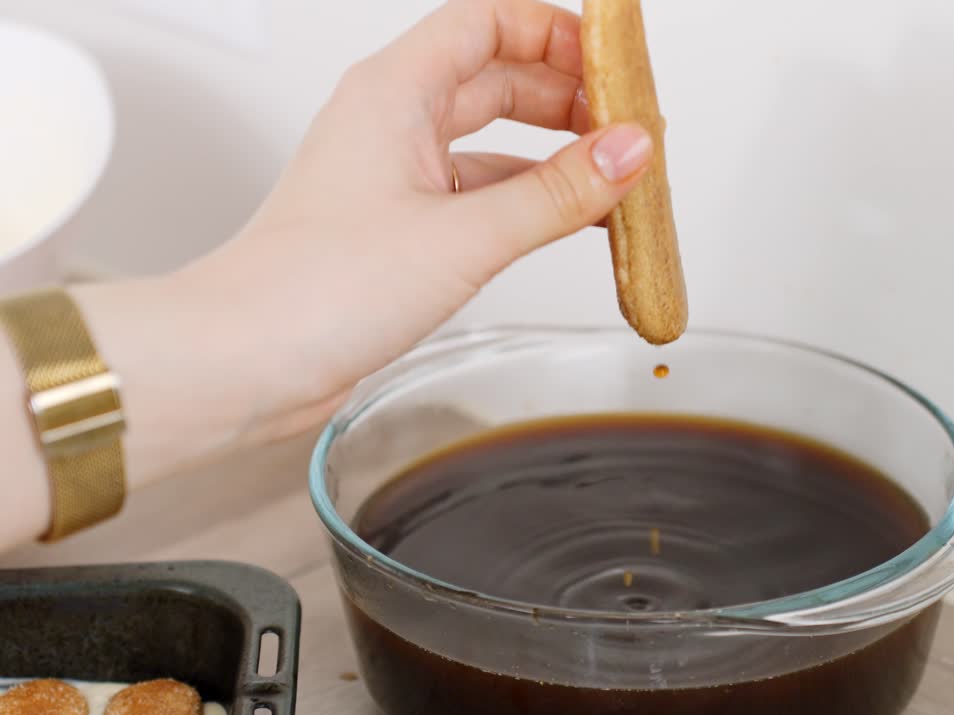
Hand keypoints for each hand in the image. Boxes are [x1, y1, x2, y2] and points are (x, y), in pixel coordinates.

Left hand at [178, 0, 653, 437]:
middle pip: (495, 79)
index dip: (554, 32)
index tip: (612, 60)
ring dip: (551, 157)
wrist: (244, 361)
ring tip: (612, 179)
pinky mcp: (398, 229)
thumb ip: (557, 193)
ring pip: (490, 142)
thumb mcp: (463, 236)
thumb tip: (627, 151)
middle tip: (625, 127)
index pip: (486, 23)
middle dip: (566, 98)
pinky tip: (567, 224)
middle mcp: (390, 124)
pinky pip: (478, 196)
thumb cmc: (313, 289)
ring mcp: (393, 177)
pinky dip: (527, 203)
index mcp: (393, 92)